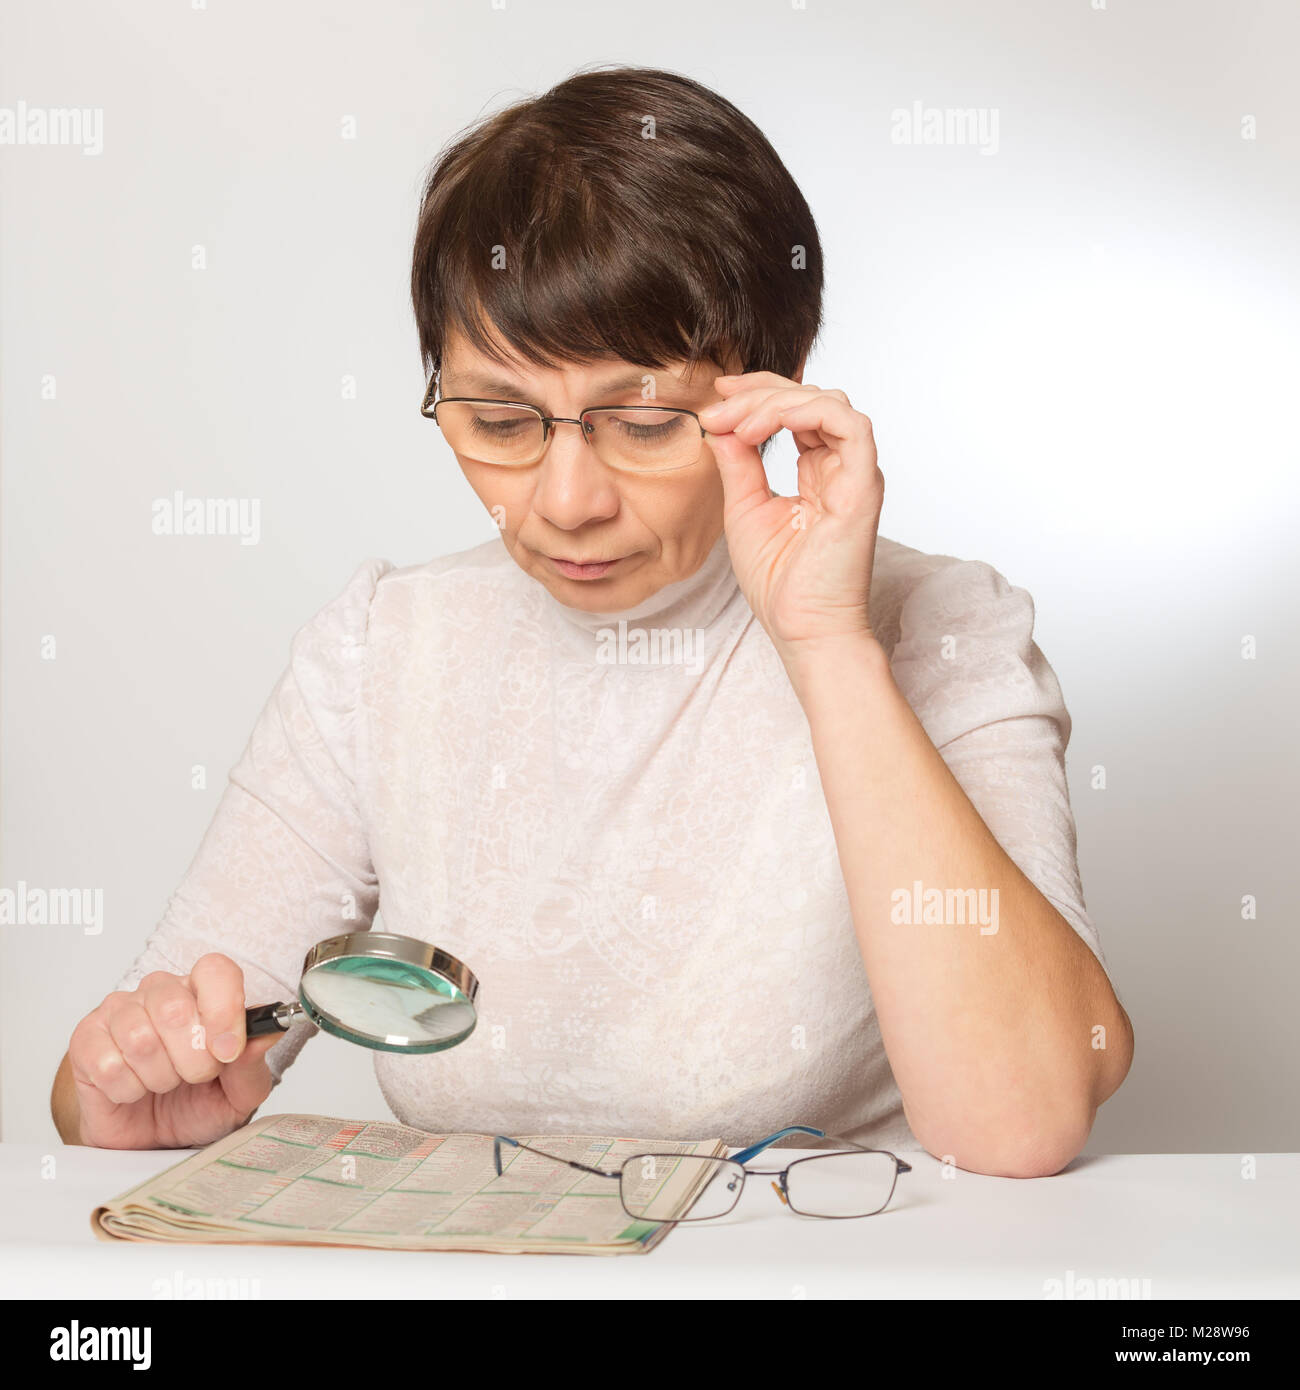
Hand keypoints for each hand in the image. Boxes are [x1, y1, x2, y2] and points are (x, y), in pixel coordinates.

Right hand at [67, 953, 279, 1148]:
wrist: (152, 1138)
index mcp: (202, 992)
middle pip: (175, 1007)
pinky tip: (134, 1090)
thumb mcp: (239, 1092)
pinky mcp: (86, 1039)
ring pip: (140, 1038)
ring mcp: (119, 1012)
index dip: (224, 1009)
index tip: (229, 1051)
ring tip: (164, 1083)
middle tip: (196, 1078)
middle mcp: (160, 992)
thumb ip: (253, 1061)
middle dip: (193, 1058)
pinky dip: (127, 1090)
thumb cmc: (196, 1104)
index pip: (215, 970)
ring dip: (160, 1077)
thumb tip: (266, 1031)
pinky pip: (107, 1064)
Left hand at [699, 371, 883, 663]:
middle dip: (759, 394)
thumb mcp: (744, 508)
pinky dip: (807, 412)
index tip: (717, 396)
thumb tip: (721, 424)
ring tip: (740, 424)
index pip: (795, 411)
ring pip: (829, 403)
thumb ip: (738, 463)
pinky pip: (850, 426)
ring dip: (778, 402)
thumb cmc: (779, 582)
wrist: (801, 627)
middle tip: (718, 408)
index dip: (757, 393)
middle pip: (810, 398)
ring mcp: (855, 474)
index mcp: (817, 471)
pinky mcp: (863, 485)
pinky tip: (767, 427)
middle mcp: (841, 467)